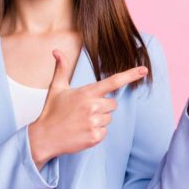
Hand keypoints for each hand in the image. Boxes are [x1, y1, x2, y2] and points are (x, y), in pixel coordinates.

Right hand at [28, 49, 148, 169]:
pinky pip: (105, 131)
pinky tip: (82, 131)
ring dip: (99, 119)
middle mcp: (92, 106)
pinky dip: (96, 132)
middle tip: (84, 110)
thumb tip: (56, 51)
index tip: (144, 70)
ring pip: (109, 118)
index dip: (130, 75)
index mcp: (86, 92)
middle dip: (103, 106)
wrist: (44, 137)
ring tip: (81, 121)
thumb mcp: (56, 88)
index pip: (113, 81)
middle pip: (113, 104)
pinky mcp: (95, 137)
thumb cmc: (51, 112)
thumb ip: (61, 68)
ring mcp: (94, 122)